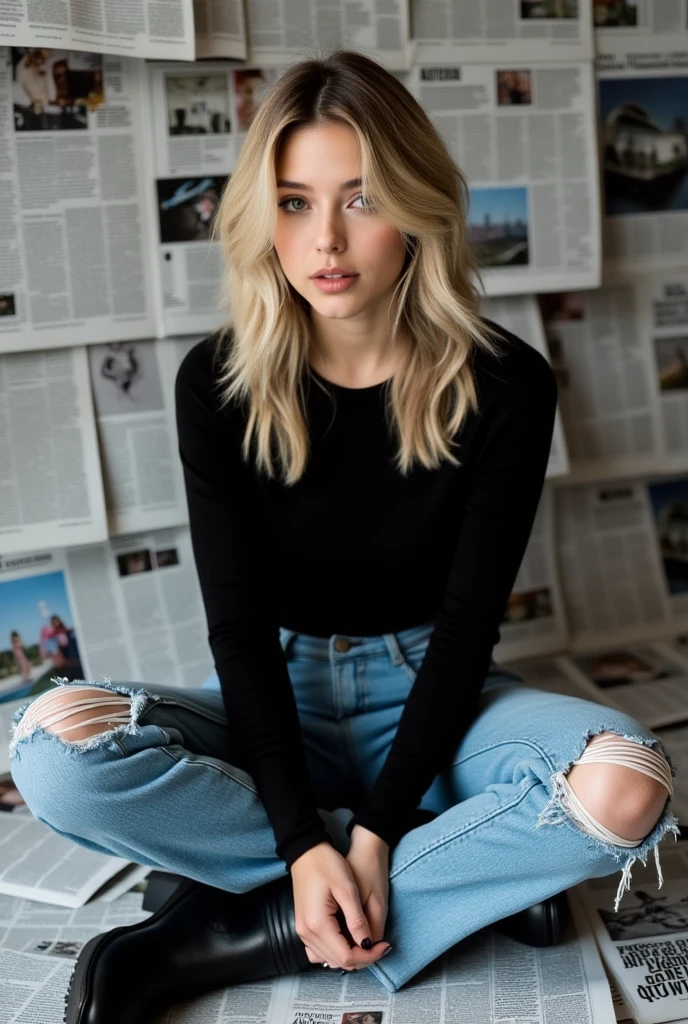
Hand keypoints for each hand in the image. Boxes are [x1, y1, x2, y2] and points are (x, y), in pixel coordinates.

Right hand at [290, 841, 391, 970]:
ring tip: (366, 941)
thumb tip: (368, 945)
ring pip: (329, 959)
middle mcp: (307, 933)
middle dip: (362, 957)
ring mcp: (302, 932)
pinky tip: (347, 939)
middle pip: (338, 961)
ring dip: (350, 955)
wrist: (306, 851)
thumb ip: (357, 920)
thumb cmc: (327, 864)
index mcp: (318, 924)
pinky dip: (336, 950)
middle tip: (380, 944)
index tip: (385, 945)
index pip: (346, 956)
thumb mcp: (347, 889)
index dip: (369, 955)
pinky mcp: (303, 927)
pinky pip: (319, 951)